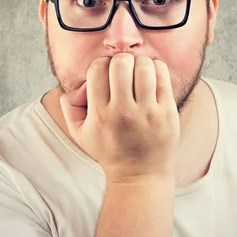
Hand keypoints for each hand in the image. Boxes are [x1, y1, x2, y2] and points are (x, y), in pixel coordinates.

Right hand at [59, 53, 179, 183]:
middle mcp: (123, 112)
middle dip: (120, 61)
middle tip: (123, 71)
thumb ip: (69, 106)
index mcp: (100, 114)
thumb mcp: (79, 133)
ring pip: (144, 66)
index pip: (98, 69)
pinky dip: (156, 68)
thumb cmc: (109, 150)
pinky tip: (151, 77)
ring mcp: (148, 112)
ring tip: (138, 72)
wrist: (140, 175)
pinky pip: (162, 76)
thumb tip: (77, 85)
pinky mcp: (167, 112)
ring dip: (139, 63)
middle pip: (121, 63)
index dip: (101, 65)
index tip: (106, 75)